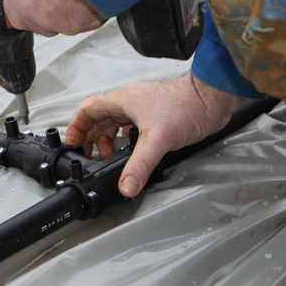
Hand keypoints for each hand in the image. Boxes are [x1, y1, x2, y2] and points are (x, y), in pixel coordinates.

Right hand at [65, 73, 246, 197]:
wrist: (212, 99)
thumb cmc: (187, 106)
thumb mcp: (158, 140)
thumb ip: (139, 165)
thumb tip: (125, 186)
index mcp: (122, 101)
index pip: (87, 109)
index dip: (76, 126)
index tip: (73, 143)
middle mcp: (130, 102)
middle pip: (99, 117)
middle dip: (92, 138)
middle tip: (90, 156)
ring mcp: (142, 107)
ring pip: (115, 121)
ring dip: (108, 139)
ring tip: (109, 156)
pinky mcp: (155, 115)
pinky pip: (130, 125)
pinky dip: (125, 138)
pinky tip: (131, 149)